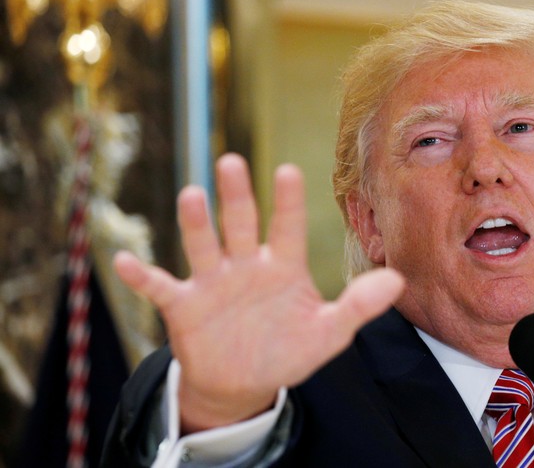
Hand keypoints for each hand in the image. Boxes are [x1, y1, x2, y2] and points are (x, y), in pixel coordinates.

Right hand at [113, 153, 403, 432]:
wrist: (245, 383)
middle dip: (236, 196)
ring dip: (196, 224)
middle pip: (242, 224)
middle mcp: (247, 265)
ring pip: (204, 245)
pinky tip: (123, 262)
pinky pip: (161, 287)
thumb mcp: (329, 333)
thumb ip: (359, 306)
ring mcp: (214, 283)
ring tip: (191, 195)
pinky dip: (142, 276)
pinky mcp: (184, 306)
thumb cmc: (288, 350)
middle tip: (232, 162)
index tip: (289, 170)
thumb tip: (398, 281)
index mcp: (283, 266)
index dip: (289, 202)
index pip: (289, 227)